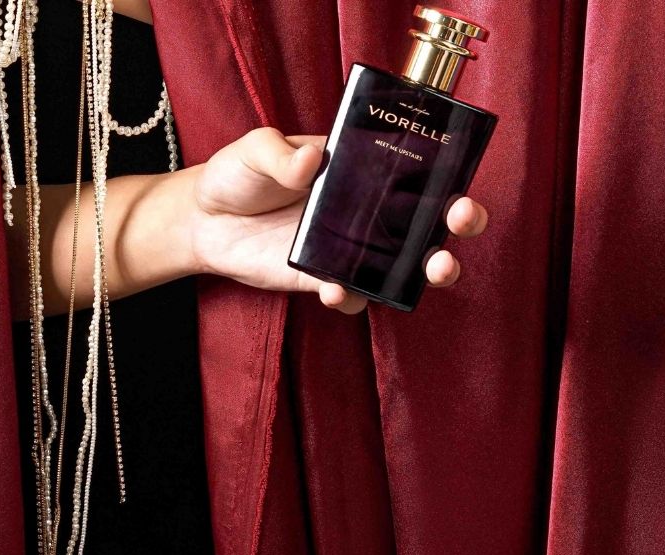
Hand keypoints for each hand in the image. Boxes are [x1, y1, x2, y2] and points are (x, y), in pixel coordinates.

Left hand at [187, 127, 488, 313]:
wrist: (202, 221)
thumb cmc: (237, 174)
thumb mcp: (256, 149)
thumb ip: (281, 153)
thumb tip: (311, 161)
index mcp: (361, 167)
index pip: (418, 168)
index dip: (450, 174)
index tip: (462, 177)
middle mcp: (365, 209)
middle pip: (428, 219)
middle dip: (458, 222)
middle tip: (461, 220)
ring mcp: (348, 247)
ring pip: (403, 264)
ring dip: (427, 269)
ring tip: (434, 269)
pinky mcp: (322, 278)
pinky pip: (351, 293)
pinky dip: (352, 295)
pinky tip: (335, 290)